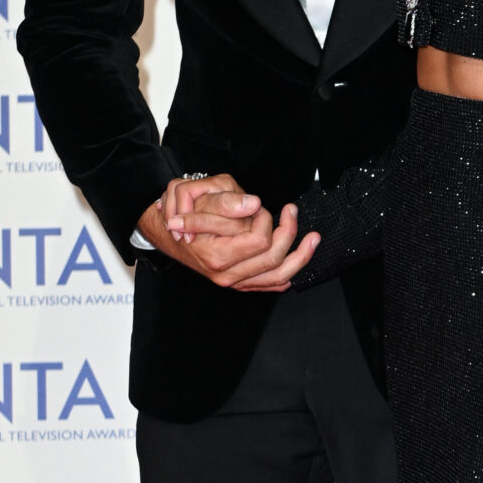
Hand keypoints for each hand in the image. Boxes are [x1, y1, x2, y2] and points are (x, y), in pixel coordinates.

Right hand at [137, 174, 319, 290]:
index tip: (259, 206)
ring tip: (314, 239)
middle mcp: (226, 275)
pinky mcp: (241, 283)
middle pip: (273, 260)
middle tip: (291, 212)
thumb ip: (226, 202)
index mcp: (216, 255)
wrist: (168, 234)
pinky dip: (288, 273)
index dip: (265, 220)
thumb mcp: (198, 198)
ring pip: (278, 277)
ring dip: (300, 257)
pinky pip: (271, 285)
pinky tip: (299, 258)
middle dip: (288, 233)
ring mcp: (234, 282)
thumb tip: (253, 204)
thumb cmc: (184, 214)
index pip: (258, 241)